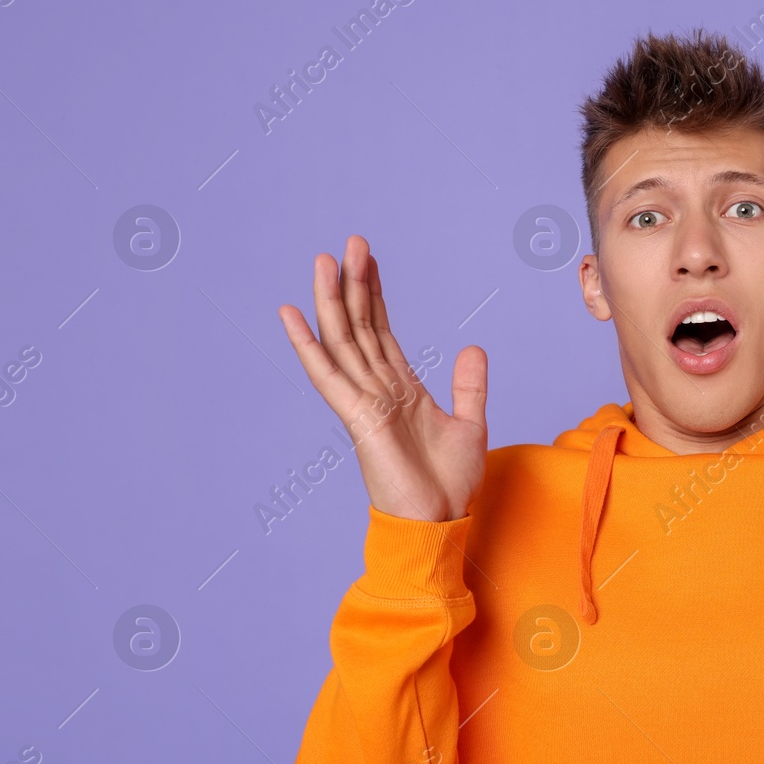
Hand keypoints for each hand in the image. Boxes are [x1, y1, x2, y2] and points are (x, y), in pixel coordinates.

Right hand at [278, 234, 488, 521]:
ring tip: (323, 260)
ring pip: (343, 340)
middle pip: (360, 326)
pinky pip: (327, 375)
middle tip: (350, 242)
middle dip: (354, 284)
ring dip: (332, 300)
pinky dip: (308, 344)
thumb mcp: (470, 423)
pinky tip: (292, 313)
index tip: (369, 258)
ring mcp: (363, 402)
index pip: (382, 331)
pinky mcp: (356, 418)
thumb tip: (472, 348)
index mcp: (401, 389)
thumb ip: (468, 386)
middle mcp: (377, 390)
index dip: (376, 294)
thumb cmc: (450, 483)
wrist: (441, 521)